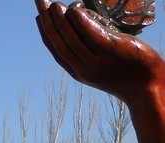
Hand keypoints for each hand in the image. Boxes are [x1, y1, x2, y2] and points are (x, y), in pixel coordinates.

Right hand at [35, 0, 164, 103]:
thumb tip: (85, 30)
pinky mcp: (111, 52)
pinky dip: (81, 22)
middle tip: (40, 2)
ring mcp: (96, 62)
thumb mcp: (107, 65)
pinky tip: (74, 10)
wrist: (149, 87)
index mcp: (80, 72)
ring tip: (54, 4)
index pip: (57, 51)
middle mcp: (84, 69)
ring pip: (72, 39)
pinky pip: (92, 35)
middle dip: (48, 22)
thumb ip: (94, 51)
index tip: (40, 17)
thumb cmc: (132, 74)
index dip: (46, 33)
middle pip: (60, 43)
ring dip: (60, 20)